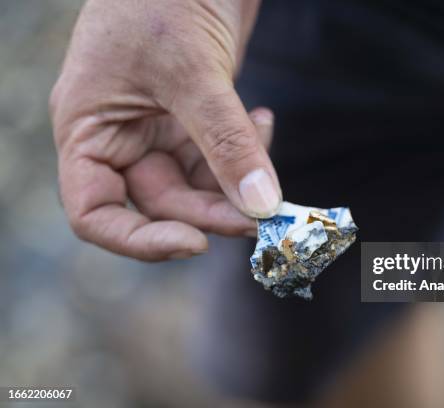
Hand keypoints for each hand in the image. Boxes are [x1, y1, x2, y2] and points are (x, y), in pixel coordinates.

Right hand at [50, 0, 281, 260]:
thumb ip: (226, 141)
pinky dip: (247, 149)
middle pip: (162, 202)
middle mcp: (121, 136)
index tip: (196, 243)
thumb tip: (261, 206)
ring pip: (198, 182)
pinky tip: (265, 119)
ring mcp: (160, 126)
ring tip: (266, 155)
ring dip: (237, 182)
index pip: (96, 213)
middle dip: (212, 211)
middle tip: (262, 215)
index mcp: (89, 129)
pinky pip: (221, 154)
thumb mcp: (192, 71)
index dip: (139, 240)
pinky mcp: (197, 115)